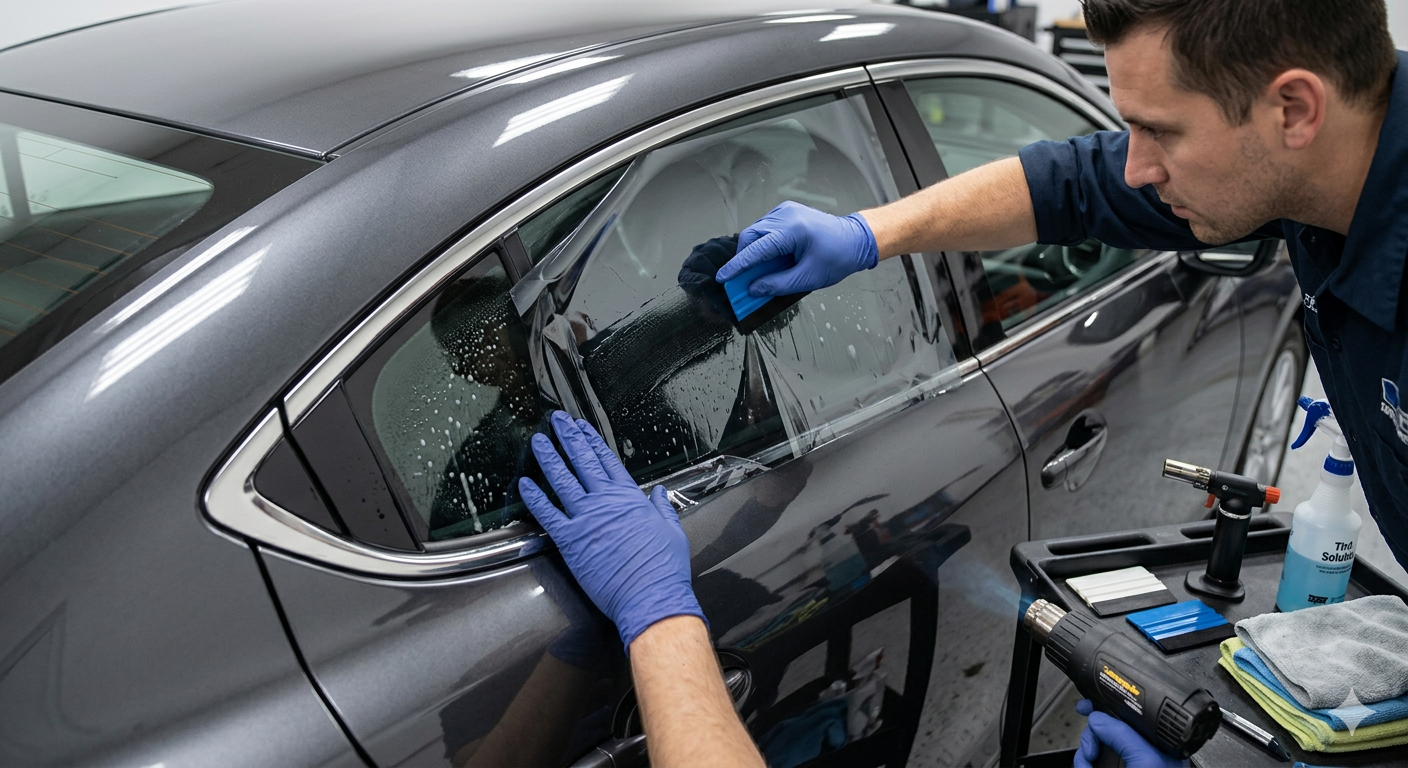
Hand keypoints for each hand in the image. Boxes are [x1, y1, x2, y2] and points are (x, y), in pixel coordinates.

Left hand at [519, 411, 704, 649]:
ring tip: (537, 440)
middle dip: (568, 438)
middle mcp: (605, 502)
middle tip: (557, 420)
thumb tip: (658, 494)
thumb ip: (662, 508)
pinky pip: (547, 514)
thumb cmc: (663, 568)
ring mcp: (586, 519)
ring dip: (549, 457)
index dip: (592, 442)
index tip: (582, 428)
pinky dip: (534, 497)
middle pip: (582, 462)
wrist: (650, 595)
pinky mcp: (570, 540)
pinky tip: (524, 483)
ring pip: (562, 480)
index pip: (606, 461)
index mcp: (629, 498)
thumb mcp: (671, 530)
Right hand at [714, 201, 877, 296]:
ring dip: (752, 251)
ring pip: (756, 231)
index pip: (756, 249)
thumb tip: (754, 289)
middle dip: (743, 258)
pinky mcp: (787, 212)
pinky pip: (765, 227)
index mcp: (793, 230)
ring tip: (757, 271)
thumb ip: (778, 284)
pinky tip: (769, 258)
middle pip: (751, 236)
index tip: (723, 278)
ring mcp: (786, 211)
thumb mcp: (808, 278)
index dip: (737, 266)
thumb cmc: (838, 257)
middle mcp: (786, 215)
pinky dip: (762, 243)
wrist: (856, 240)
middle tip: (741, 279)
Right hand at [1074, 700, 1188, 767]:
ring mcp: (1125, 765)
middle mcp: (1141, 754)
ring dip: (1084, 754)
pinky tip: (1087, 767)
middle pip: (1107, 728)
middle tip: (1090, 746)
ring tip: (1088, 765)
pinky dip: (1083, 764)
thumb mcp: (1145, 759)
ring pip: (1094, 745)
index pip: (1132, 716)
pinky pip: (1089, 761)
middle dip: (1092, 735)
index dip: (1110, 706)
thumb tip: (1098, 718)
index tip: (1091, 704)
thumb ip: (1123, 734)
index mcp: (1158, 746)